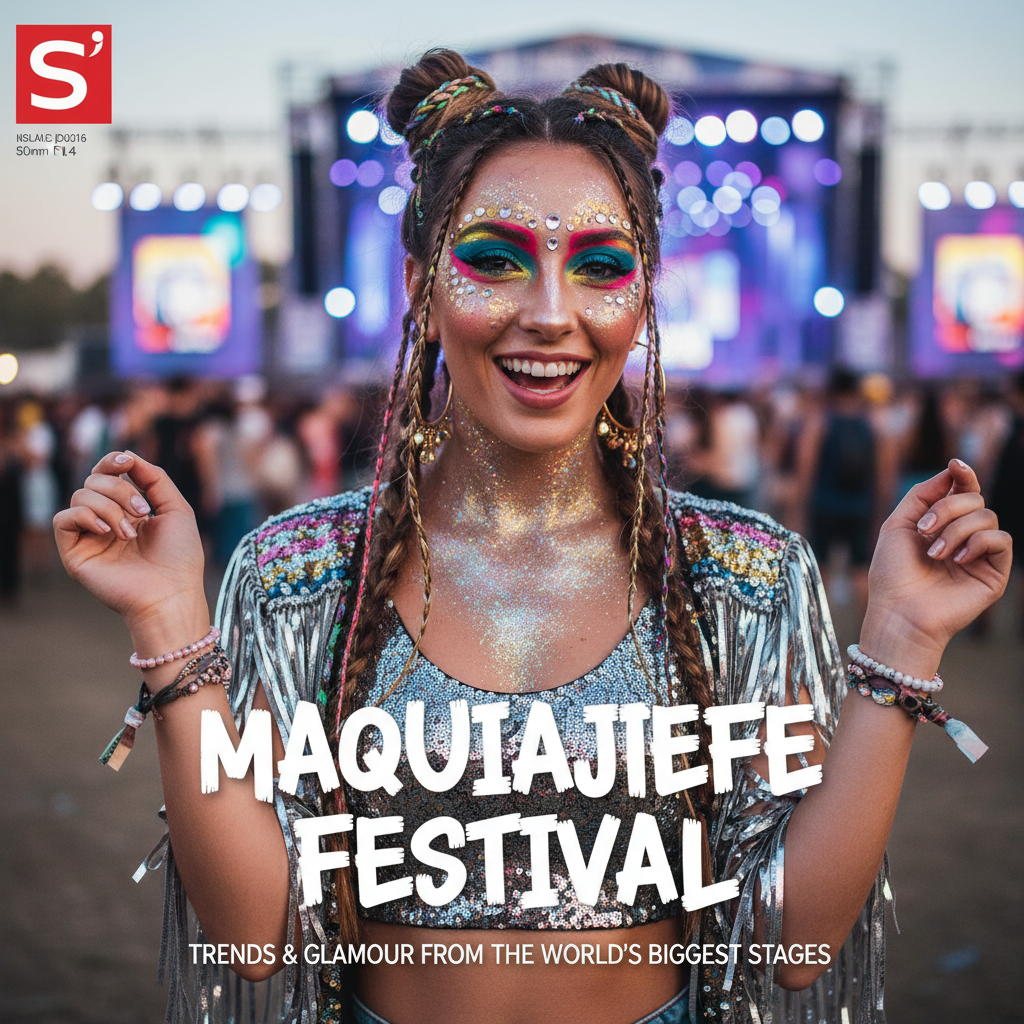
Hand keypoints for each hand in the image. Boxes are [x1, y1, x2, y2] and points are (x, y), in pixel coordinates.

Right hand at [54, 451, 207, 644]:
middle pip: (94, 480)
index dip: (113, 462)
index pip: (107, 474)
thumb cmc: (179, 557)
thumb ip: (154, 478)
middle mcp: (106, 521)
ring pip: (81, 495)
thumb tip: (128, 456)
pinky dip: (86, 516)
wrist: (171, 594)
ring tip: (131, 532)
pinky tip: (108, 532)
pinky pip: (63, 519)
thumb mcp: (176, 508)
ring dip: (110, 507)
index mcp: (128, 511)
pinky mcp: (75, 553)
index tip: (127, 462)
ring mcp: (90, 537)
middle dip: (119, 489)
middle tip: (142, 511)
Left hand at [861, 460, 1011, 675]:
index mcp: (941, 525)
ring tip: (934, 554)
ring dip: (956, 530)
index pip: (962, 491)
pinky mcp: (994, 573)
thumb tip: (952, 471)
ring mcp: (979, 555)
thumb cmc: (892, 574)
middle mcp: (963, 537)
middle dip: (947, 508)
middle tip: (924, 531)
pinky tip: (956, 559)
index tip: (955, 465)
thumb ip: (922, 495)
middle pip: (974, 499)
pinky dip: (977, 543)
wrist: (898, 612)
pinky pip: (1001, 541)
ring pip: (987, 517)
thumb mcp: (898, 525)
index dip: (963, 475)